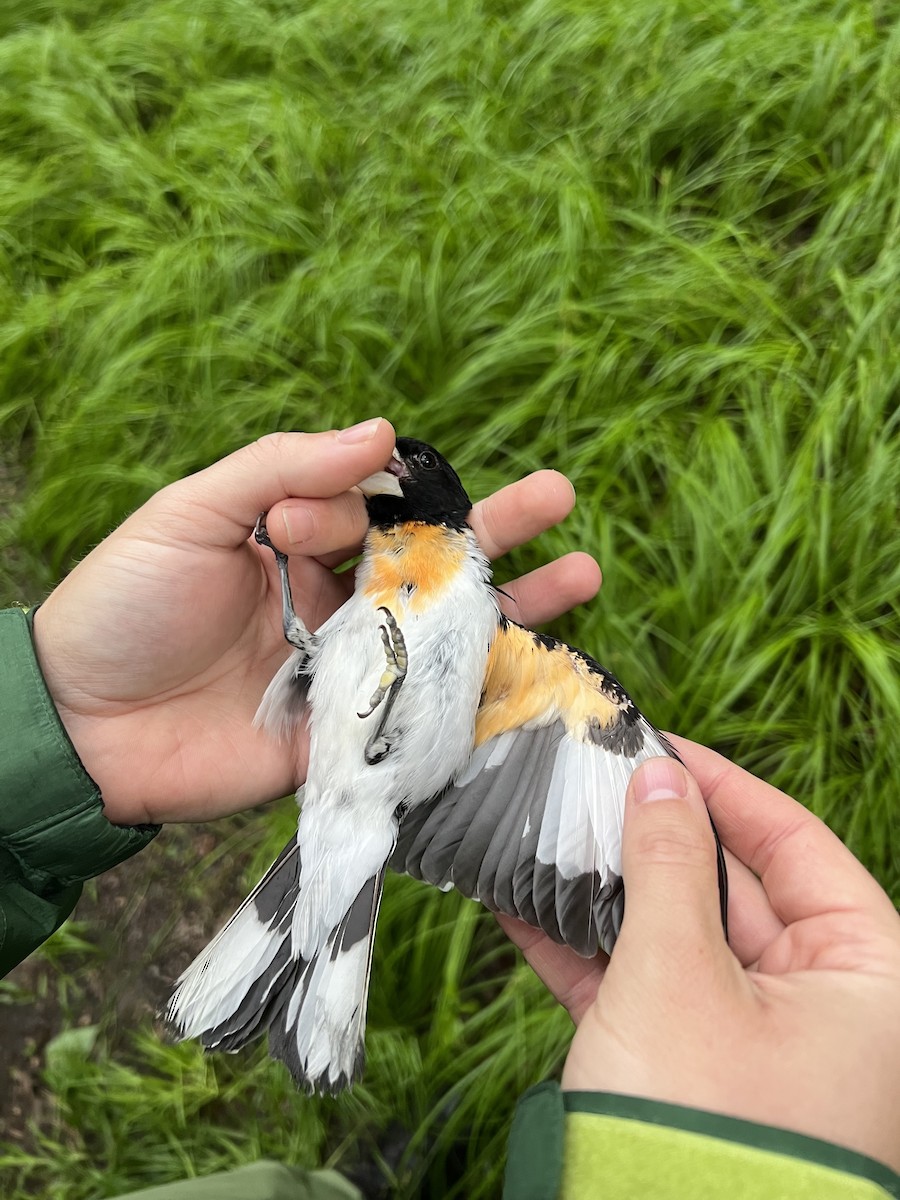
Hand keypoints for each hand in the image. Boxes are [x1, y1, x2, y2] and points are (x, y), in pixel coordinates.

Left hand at [32, 418, 600, 825]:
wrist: (83, 730)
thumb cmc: (125, 608)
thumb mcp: (190, 514)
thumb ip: (281, 467)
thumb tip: (383, 433)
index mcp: (300, 545)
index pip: (373, 508)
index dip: (359, 508)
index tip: (296, 534)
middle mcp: (336, 604)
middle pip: (432, 563)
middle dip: (497, 530)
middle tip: (560, 495)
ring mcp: (349, 673)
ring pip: (444, 635)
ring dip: (515, 607)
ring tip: (582, 575)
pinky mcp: (349, 739)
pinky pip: (423, 716)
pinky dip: (479, 697)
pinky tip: (538, 673)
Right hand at [499, 738, 899, 1170]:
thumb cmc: (699, 1130)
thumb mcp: (680, 974)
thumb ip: (670, 862)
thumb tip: (660, 776)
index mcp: (868, 979)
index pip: (798, 847)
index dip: (725, 789)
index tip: (661, 746)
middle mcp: (824, 1008)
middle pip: (734, 888)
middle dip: (654, 836)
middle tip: (592, 783)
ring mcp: (754, 1044)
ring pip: (679, 937)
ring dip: (610, 891)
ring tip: (549, 833)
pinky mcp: (690, 1074)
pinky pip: (642, 989)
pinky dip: (586, 951)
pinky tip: (525, 904)